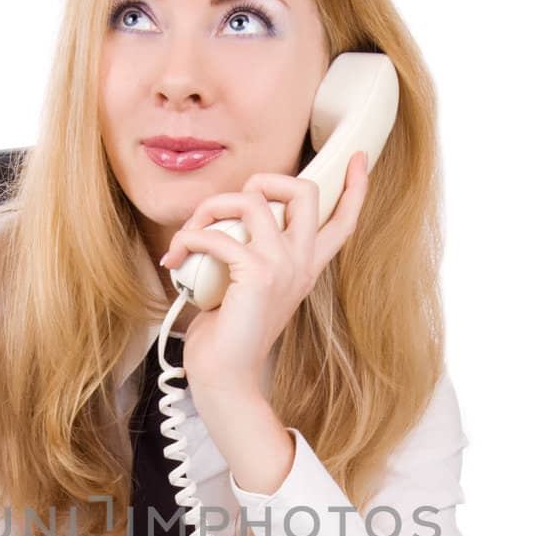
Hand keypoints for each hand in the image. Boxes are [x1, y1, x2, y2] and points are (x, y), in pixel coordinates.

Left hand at [160, 151, 369, 396]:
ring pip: (253, 199)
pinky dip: (188, 238)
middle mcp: (301, 263)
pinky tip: (176, 257)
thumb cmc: (227, 335)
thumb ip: (249, 252)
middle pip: (305, 190)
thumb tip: (222, 221)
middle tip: (229, 205)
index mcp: (305, 266)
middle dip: (263, 179)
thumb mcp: (247, 286)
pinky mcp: (257, 274)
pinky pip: (218, 233)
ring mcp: (283, 267)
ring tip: (189, 234)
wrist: (224, 377)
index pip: (343, 220)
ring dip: (210, 207)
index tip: (359, 158)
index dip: (356, 186)